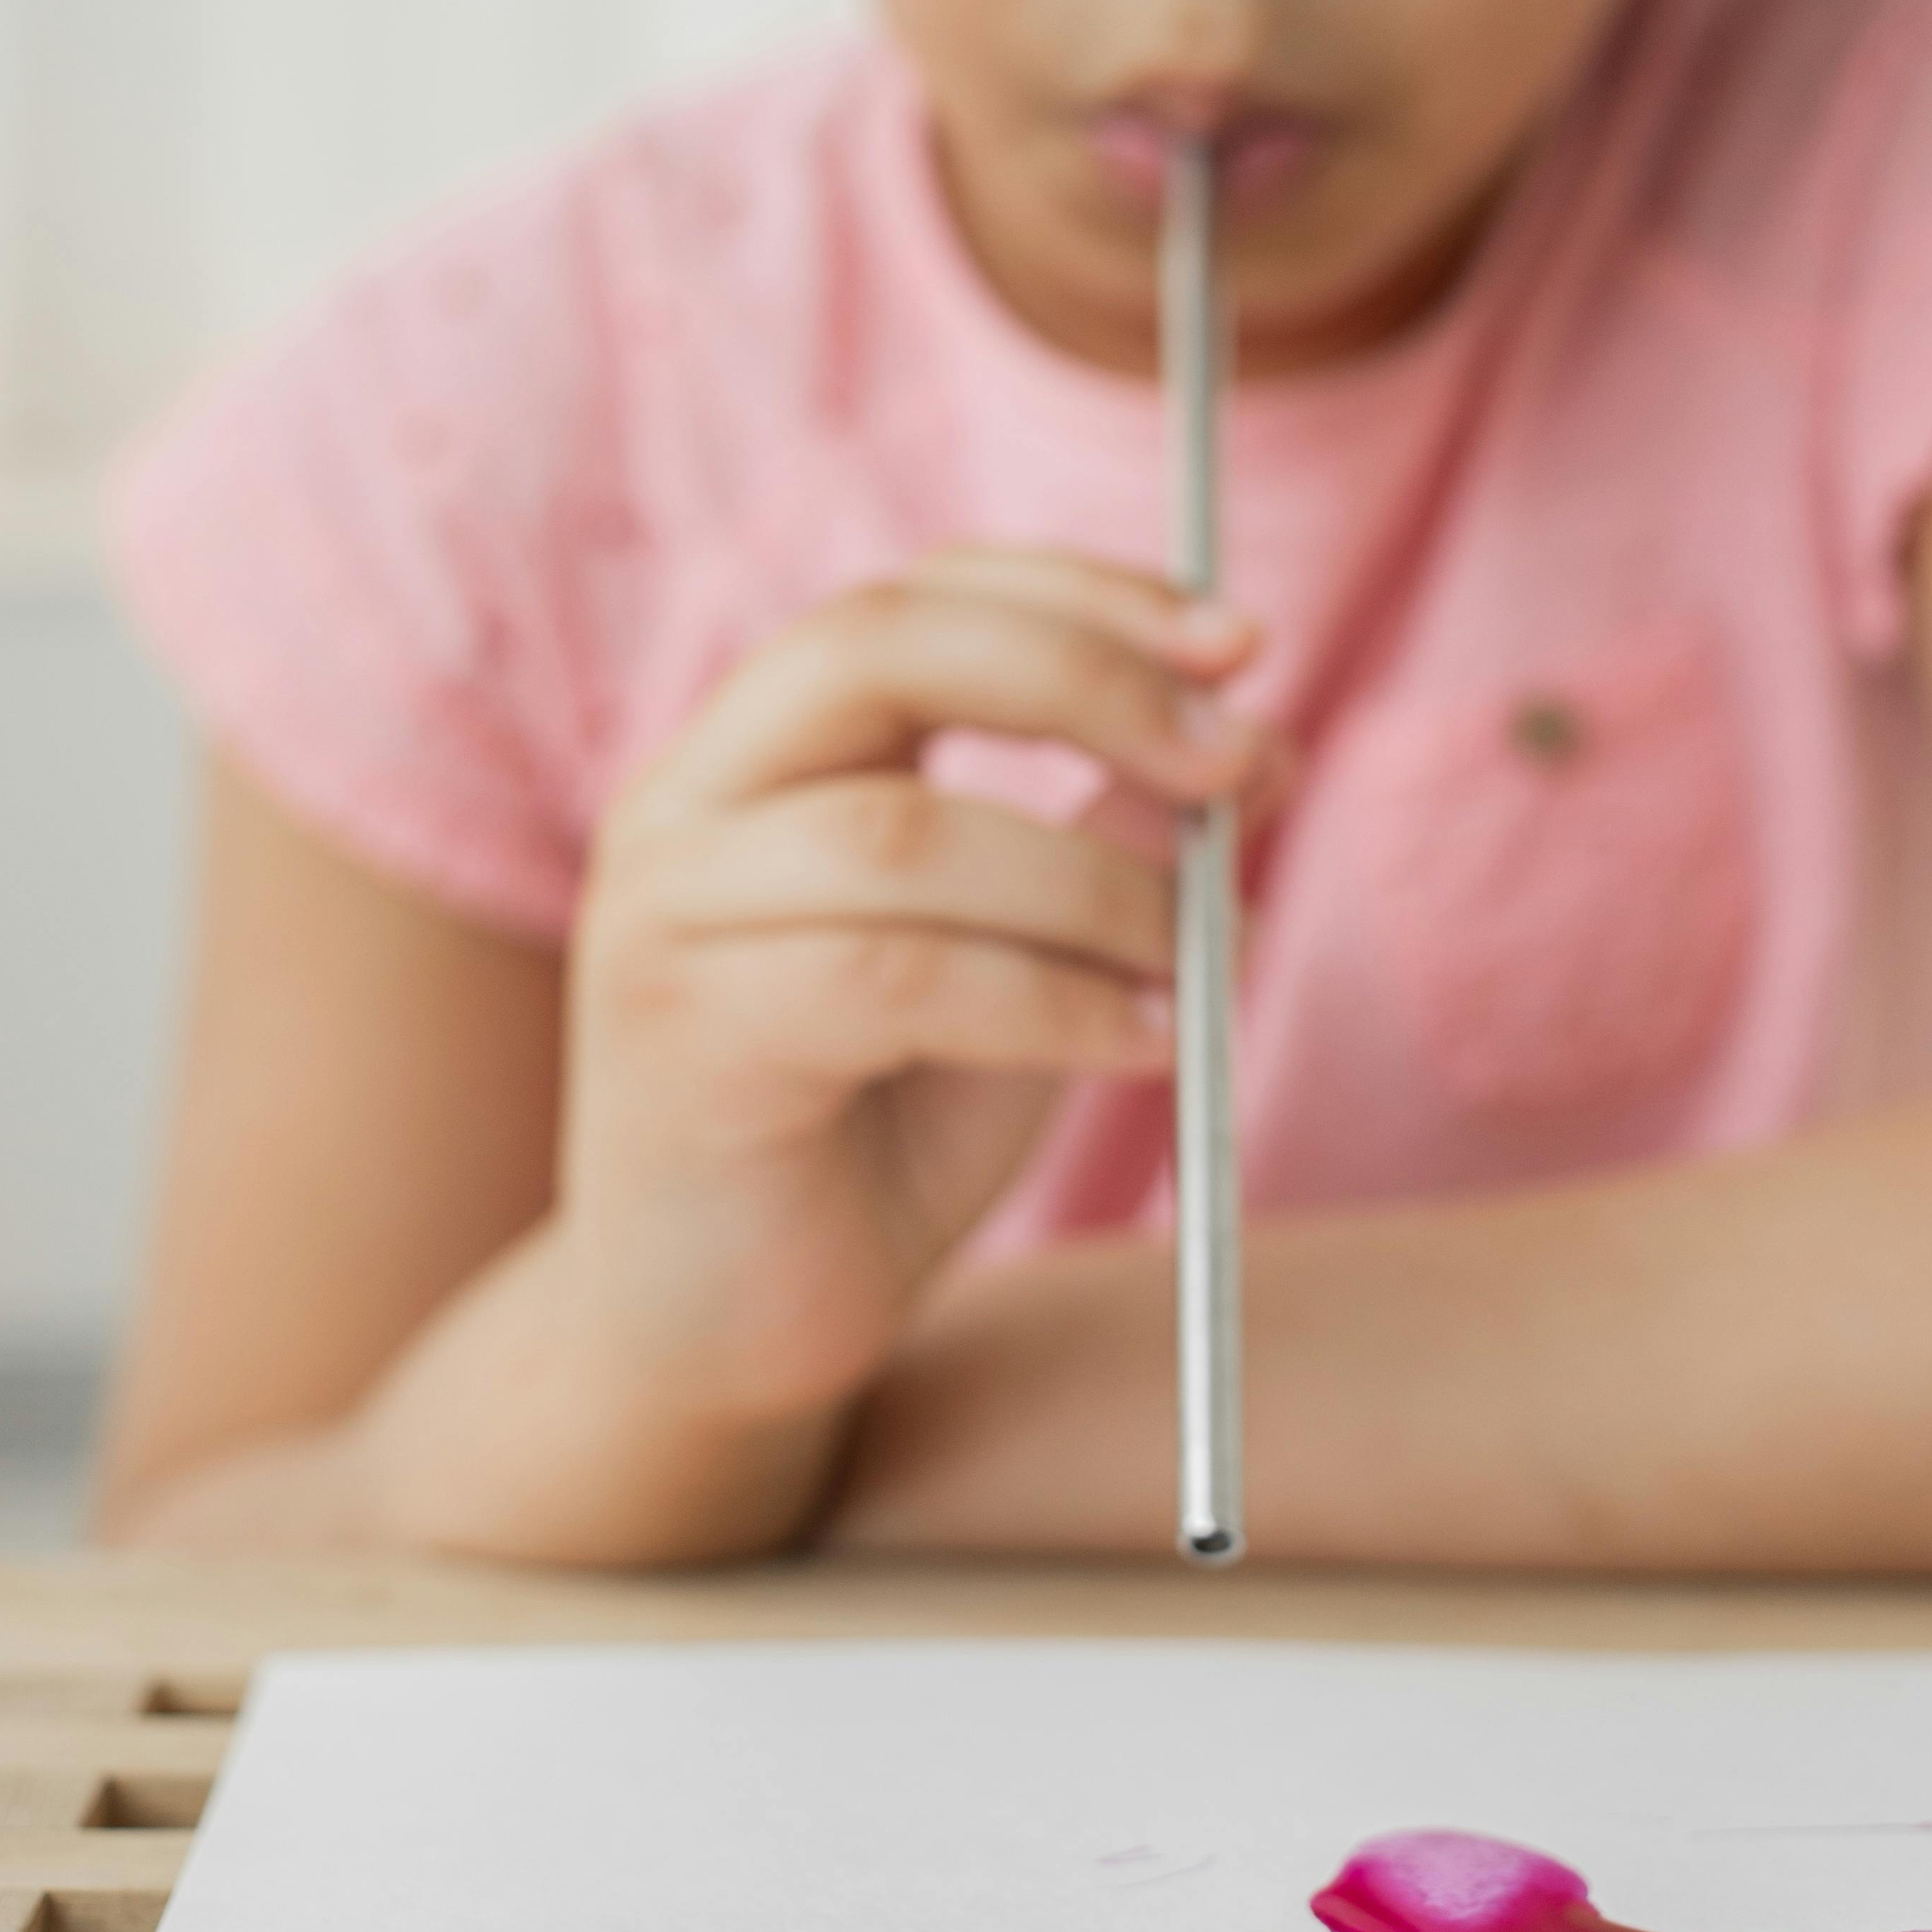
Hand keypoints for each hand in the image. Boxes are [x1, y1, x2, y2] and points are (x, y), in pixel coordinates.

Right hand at [555, 545, 1276, 1467]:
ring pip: (905, 834)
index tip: (1239, 639)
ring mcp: (663, 914)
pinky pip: (896, 980)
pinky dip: (1053, 1003)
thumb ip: (1115, 845)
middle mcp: (685, 801)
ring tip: (1203, 966)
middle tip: (1237, 760)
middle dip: (1087, 679)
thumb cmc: (876, 1135)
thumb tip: (1268, 741)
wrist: (725, 1339)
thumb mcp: (1027, 961)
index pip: (916, 596)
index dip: (1079, 593)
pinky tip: (1144, 1046)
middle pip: (878, 646)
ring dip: (1097, 891)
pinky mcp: (681, 1040)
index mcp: (759, 750)